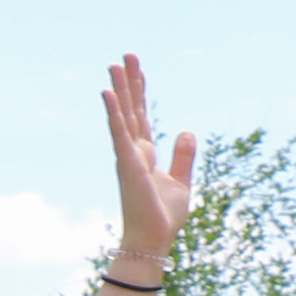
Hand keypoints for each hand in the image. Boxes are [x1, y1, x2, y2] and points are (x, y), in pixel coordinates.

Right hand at [102, 55, 196, 275]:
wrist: (153, 240)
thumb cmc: (163, 217)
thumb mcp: (181, 181)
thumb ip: (183, 155)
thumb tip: (187, 130)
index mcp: (145, 154)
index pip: (142, 116)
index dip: (140, 92)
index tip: (138, 70)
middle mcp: (133, 151)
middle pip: (131, 109)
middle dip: (129, 82)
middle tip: (125, 55)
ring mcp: (128, 156)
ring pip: (123, 115)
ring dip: (119, 89)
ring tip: (114, 64)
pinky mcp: (127, 163)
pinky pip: (119, 131)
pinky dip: (114, 112)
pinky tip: (108, 93)